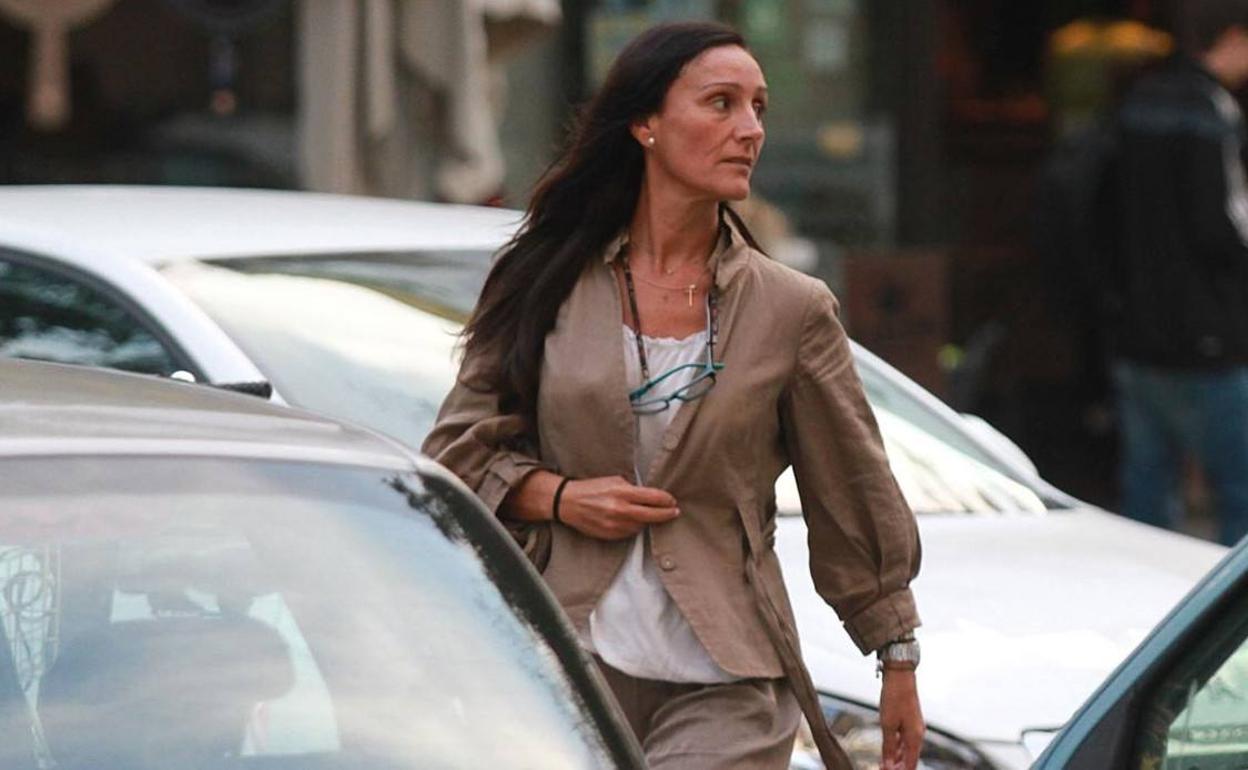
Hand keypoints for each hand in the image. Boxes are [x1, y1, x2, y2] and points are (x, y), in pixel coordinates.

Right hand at [559, 475, 679, 539]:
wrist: (568, 502)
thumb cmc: (591, 489)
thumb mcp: (614, 480)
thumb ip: (632, 488)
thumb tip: (650, 495)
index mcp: (622, 492)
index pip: (653, 497)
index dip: (666, 500)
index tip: (672, 501)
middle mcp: (620, 509)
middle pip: (652, 515)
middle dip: (666, 514)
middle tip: (673, 512)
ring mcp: (615, 524)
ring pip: (642, 525)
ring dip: (648, 520)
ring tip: (649, 514)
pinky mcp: (610, 535)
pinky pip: (630, 533)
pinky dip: (634, 527)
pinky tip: (633, 520)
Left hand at [879, 668, 923, 769]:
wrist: (900, 675)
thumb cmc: (894, 697)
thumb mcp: (888, 724)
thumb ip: (888, 746)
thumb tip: (888, 765)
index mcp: (915, 737)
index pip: (911, 764)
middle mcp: (918, 734)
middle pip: (909, 758)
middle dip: (897, 766)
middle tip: (883, 769)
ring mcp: (914, 727)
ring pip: (906, 749)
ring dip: (896, 758)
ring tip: (884, 764)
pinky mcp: (909, 720)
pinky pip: (904, 739)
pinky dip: (896, 746)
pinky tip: (889, 750)